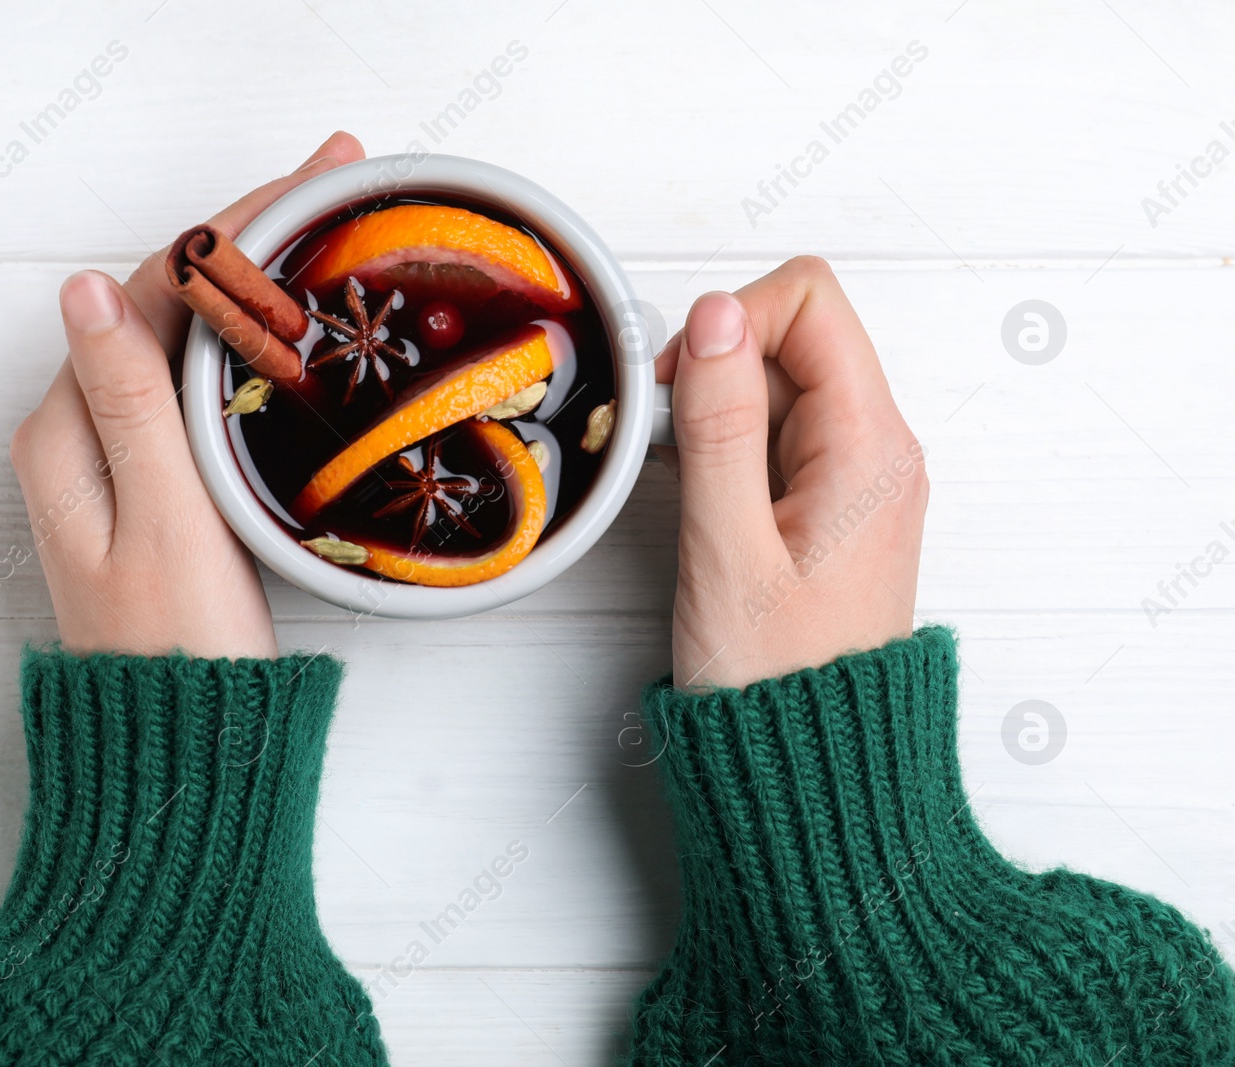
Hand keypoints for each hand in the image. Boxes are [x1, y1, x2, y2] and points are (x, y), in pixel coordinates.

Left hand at [10, 132, 365, 657]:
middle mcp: (74, 435)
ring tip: (323, 233)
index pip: (146, 293)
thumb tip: (88, 289)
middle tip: (331, 184)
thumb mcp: (161, 522)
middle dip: (243, 239)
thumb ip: (129, 405)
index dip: (227, 230)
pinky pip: (190, 388)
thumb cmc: (179, 651)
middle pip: (160, 305)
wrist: (180, 757)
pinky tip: (287, 326)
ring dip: (244, 283)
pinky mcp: (147, 489)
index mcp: (65, 433)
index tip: (306, 183)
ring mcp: (111, 462)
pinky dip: (241, 345)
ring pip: (180, 341)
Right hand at [657, 256, 927, 689]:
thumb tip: (715, 317)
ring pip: (774, 386)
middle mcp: (875, 449)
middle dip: (715, 366)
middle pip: (790, 336)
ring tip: (685, 486)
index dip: (731, 319)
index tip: (680, 383)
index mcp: (870, 445)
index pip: (810, 300)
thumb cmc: (779, 684)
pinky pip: (771, 436)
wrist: (812, 772)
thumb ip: (720, 425)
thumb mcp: (730, 549)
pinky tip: (698, 498)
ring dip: (714, 412)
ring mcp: (852, 476)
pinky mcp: (824, 505)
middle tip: (671, 443)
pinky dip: (724, 448)